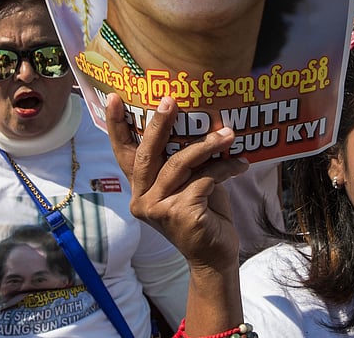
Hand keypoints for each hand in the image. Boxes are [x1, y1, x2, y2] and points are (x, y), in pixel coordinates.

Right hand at [105, 94, 244, 271]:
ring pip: (180, 164)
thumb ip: (180, 160)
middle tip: (170, 101)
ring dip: (207, 145)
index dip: (116, 125)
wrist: (215, 256)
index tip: (113, 97)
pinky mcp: (179, 213)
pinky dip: (224, 168)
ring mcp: (157, 208)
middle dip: (159, 124)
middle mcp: (141, 198)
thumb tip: (196, 121)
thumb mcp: (187, 182)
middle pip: (148, 153)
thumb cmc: (203, 213)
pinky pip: (204, 179)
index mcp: (139, 188)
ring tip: (229, 134)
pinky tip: (240, 165)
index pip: (124, 153)